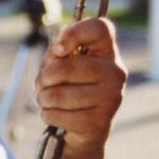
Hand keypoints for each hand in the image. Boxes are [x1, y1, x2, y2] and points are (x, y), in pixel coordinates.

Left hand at [35, 17, 126, 158]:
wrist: (82, 131)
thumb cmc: (69, 89)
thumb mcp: (61, 64)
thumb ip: (58, 51)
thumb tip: (60, 46)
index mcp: (107, 51)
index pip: (100, 28)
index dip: (75, 33)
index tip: (59, 49)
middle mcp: (115, 72)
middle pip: (66, 67)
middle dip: (43, 78)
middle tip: (43, 85)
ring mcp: (111, 97)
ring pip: (57, 94)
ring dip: (43, 99)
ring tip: (49, 101)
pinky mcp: (100, 121)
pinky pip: (57, 115)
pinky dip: (48, 116)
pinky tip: (56, 116)